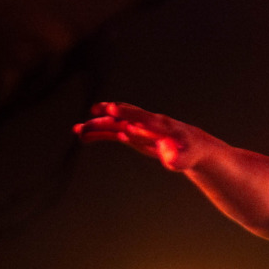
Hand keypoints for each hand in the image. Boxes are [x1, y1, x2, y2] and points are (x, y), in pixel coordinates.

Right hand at [75, 102, 210, 170]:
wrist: (189, 145)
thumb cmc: (190, 150)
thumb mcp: (187, 158)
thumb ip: (178, 158)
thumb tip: (169, 158)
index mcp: (163, 125)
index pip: (145, 118)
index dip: (130, 114)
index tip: (113, 110)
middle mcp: (146, 122)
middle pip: (126, 117)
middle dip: (110, 116)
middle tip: (93, 114)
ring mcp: (137, 126)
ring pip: (115, 124)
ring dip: (97, 126)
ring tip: (78, 130)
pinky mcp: (131, 134)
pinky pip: (112, 132)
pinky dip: (98, 133)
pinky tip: (82, 135)